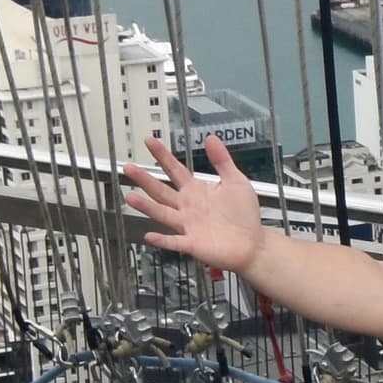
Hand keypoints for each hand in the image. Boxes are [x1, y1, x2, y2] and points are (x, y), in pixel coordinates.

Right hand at [128, 135, 268, 275]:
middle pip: (161, 191)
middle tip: (129, 168)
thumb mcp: (236, 181)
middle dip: (145, 179)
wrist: (253, 243)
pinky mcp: (193, 243)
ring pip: (163, 214)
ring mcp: (188, 225)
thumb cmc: (243, 215)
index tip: (150, 141)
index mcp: (196, 190)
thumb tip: (211, 138)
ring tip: (130, 197)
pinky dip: (163, 240)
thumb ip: (222, 160)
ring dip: (147, 207)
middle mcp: (187, 206)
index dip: (162, 155)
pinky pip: (175, 241)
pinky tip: (150, 235)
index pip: (175, 169)